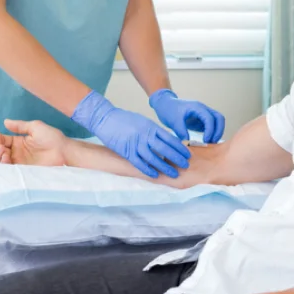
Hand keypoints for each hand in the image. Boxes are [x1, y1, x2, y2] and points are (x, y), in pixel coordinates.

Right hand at [0, 119, 67, 166]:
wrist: (64, 152)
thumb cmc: (53, 138)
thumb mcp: (35, 127)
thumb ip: (20, 126)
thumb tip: (5, 122)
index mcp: (19, 141)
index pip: (2, 140)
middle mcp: (17, 152)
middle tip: (0, 146)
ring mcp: (20, 161)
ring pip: (1, 160)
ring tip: (4, 151)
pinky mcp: (24, 170)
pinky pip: (9, 168)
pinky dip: (4, 164)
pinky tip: (7, 158)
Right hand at [72, 90, 190, 178]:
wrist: (105, 118)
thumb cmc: (125, 119)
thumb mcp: (144, 121)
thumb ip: (155, 131)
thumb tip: (168, 140)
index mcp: (151, 127)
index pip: (170, 139)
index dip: (180, 148)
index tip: (188, 154)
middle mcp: (145, 135)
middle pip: (165, 149)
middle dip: (177, 158)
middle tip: (186, 165)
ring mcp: (135, 144)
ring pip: (154, 158)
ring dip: (165, 167)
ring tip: (174, 173)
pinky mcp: (126, 151)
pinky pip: (139, 163)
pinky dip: (148, 170)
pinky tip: (155, 175)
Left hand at [150, 89, 225, 143]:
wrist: (164, 105)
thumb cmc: (168, 109)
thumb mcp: (173, 120)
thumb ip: (181, 130)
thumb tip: (188, 141)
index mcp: (197, 107)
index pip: (210, 118)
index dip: (210, 130)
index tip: (205, 140)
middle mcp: (203, 110)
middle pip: (219, 118)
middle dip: (218, 131)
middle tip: (212, 142)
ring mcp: (203, 115)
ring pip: (217, 122)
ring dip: (217, 132)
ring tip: (210, 143)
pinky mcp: (201, 121)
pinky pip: (211, 126)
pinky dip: (212, 133)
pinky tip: (206, 141)